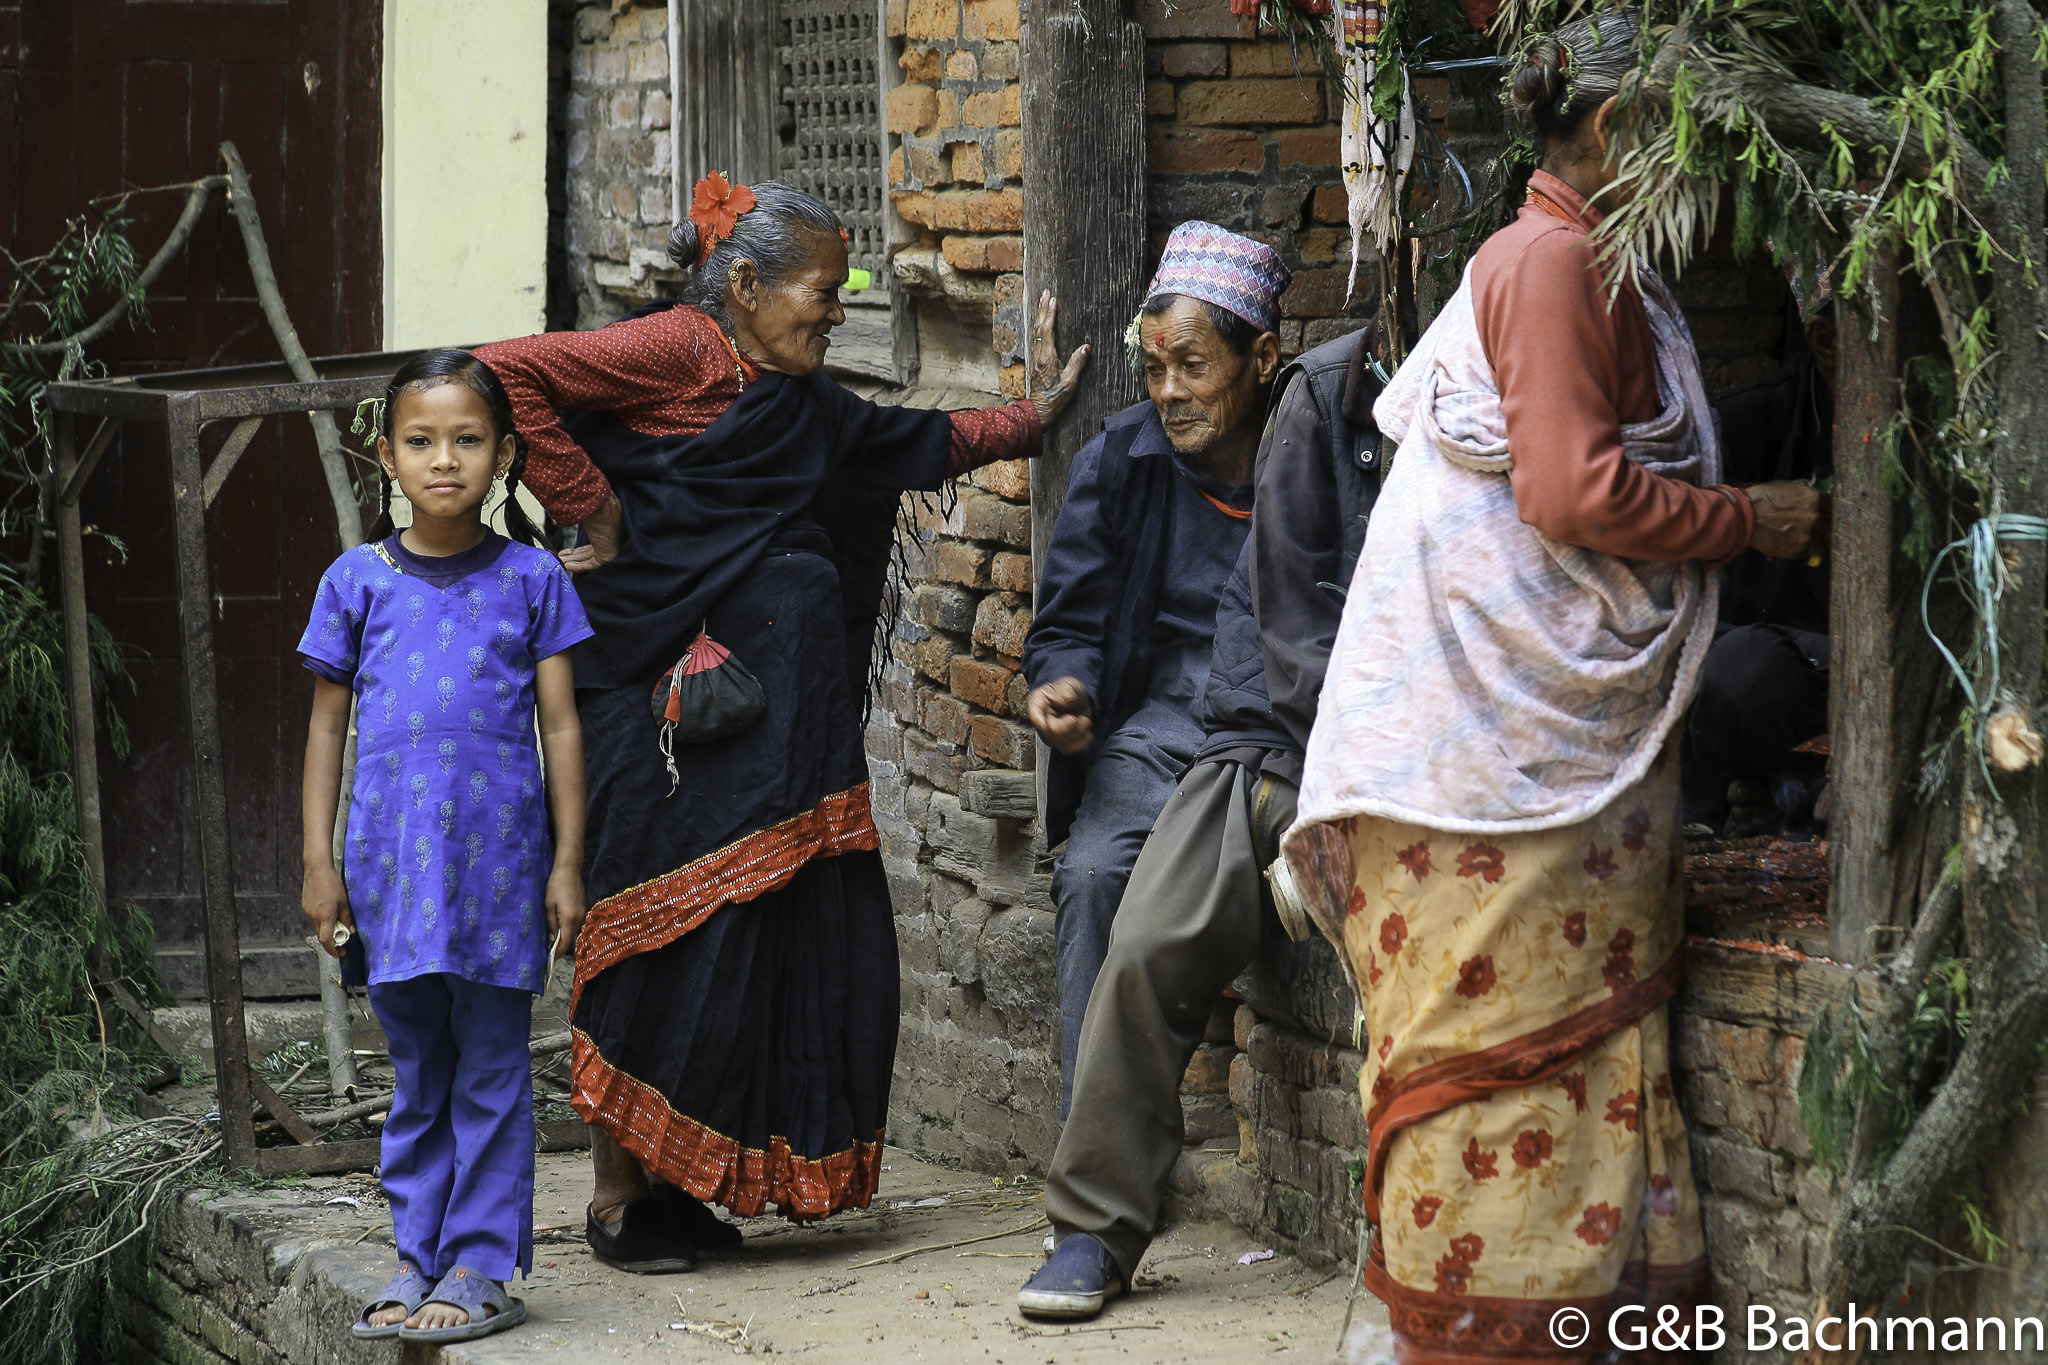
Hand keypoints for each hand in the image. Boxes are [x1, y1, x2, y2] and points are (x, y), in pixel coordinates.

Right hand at [302, 863, 355, 957]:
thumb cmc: (332, 884)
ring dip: (327, 930)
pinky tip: (329, 915)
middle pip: (321, 935)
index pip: (326, 940)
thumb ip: (347, 918)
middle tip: (342, 942)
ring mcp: (308, 912)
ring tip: (338, 927)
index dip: (332, 949)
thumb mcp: (344, 902)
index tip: (339, 954)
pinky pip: (314, 919)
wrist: (317, 870)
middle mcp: (314, 916)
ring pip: (317, 927)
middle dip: (331, 941)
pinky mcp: (306, 906)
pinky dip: (322, 922)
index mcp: (325, 916)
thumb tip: (351, 931)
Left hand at [545, 864, 587, 959]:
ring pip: (572, 931)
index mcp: (570, 919)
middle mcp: (579, 918)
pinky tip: (558, 928)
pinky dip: (567, 929)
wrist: (569, 869)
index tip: (549, 961)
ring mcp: (582, 913)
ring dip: (563, 938)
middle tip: (547, 953)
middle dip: (559, 947)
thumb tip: (552, 940)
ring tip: (551, 942)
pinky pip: (574, 924)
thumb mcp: (548, 906)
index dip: (557, 953)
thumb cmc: (556, 886)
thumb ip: (551, 924)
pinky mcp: (582, 908)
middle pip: (570, 939)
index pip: (565, 943)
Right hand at [559, 493, 622, 572]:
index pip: (591, 545)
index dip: (576, 551)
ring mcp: (609, 550)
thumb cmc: (597, 508)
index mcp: (606, 531)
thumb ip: (579, 519)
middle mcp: (608, 542)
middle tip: (559, 559)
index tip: (563, 552)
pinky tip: (567, 566)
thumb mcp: (587, 515)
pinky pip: (591, 564)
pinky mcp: (607, 557)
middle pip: (588, 553)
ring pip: (588, 559)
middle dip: (572, 557)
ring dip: (573, 562)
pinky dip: (579, 566)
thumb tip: (564, 515)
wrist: (603, 509)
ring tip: (560, 563)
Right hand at [1024, 677, 1094, 754]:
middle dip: (1071, 727)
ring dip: (1078, 733)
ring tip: (1084, 720)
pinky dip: (1081, 743)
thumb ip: (1067, 691)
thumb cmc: (1068, 690)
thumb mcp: (1068, 684)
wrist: (1075, 698)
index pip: (1036, 717)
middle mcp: (1040, 722)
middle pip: (1051, 733)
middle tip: (1080, 717)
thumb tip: (1066, 699)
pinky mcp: (1060, 742)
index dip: (1052, 723)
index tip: (1073, 718)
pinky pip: (1069, 749)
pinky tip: (1086, 733)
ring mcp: (1049, 734)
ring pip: (1062, 743)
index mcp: (1036, 704)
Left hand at [1028, 291, 1090, 427]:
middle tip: (1046, 292)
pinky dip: (1038, 325)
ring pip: (1036, 330)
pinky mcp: (1035, 360)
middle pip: (1040, 326)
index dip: (1051, 314)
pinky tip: (1040, 321)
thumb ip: (1077, 363)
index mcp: (1047, 357)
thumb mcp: (1070, 382)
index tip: (1054, 300)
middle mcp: (1039, 354)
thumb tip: (1086, 346)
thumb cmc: (1056, 397)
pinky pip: (1035, 337)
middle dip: (1043, 308)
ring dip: (1039, 314)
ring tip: (1042, 300)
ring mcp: (1035, 357)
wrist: (1040, 410)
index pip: (1048, 330)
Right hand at [1745, 481, 1826, 559]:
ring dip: (1819, 543)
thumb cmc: (1763, 498)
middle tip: (1825, 532)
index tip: (1830, 517)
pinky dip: (1805, 550)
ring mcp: (1809, 535)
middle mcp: (1816, 517)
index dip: (1833, 513)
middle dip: (1829, 530)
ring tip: (1811, 543)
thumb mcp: (1785, 486)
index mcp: (1816, 498)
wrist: (1744, 517)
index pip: (1836, 508)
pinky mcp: (1798, 550)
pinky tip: (1794, 545)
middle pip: (1834, 527)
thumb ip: (1803, 489)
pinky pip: (1809, 552)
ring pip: (1824, 544)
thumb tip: (1812, 488)